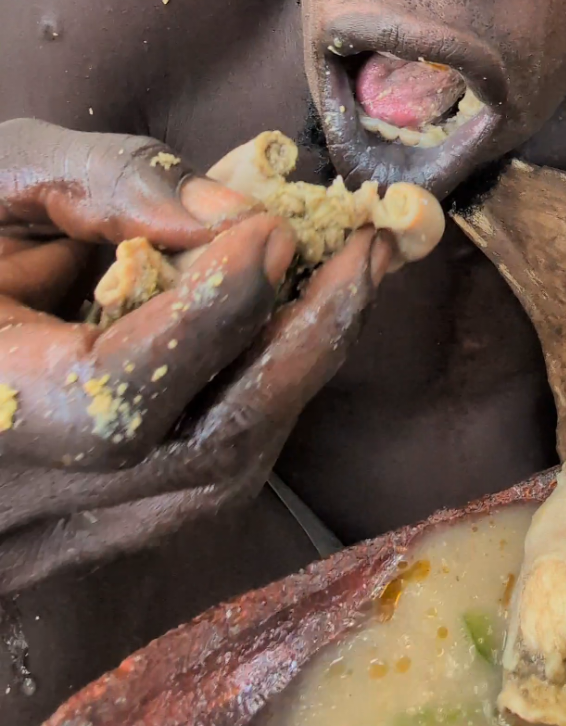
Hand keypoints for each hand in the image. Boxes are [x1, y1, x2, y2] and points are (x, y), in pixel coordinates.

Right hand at [0, 119, 391, 592]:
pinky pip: (197, 488)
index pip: (118, 392)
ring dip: (296, 376)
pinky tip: (285, 339)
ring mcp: (49, 539)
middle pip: (202, 452)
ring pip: (215, 482)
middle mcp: (19, 504)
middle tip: (370, 250)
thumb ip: (94, 184)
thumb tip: (229, 210)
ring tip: (345, 282)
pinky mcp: (80, 540)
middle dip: (306, 342)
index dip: (214, 309)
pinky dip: (256, 408)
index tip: (280, 226)